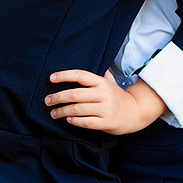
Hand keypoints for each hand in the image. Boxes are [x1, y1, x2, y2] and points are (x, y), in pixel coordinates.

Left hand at [45, 69, 166, 134]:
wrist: (135, 112)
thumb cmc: (116, 96)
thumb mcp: (109, 81)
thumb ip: (97, 74)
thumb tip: (84, 60)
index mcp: (101, 82)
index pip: (80, 75)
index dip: (65, 75)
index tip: (51, 78)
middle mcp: (103, 94)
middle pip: (75, 94)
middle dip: (58, 97)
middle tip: (47, 100)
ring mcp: (105, 109)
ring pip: (78, 110)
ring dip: (62, 111)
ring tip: (53, 113)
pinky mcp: (106, 122)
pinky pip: (86, 122)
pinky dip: (75, 121)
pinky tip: (68, 120)